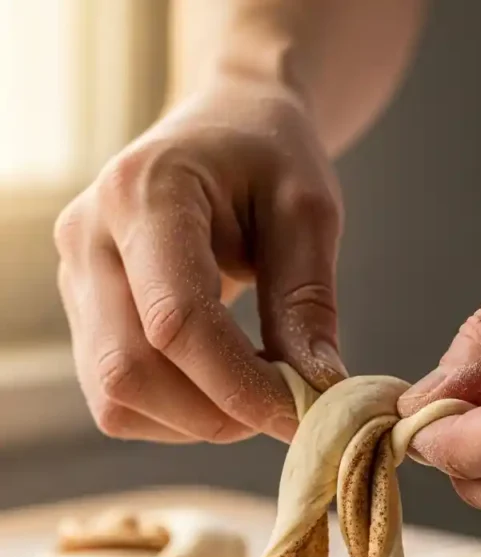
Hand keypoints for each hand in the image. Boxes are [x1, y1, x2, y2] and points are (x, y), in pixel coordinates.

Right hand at [55, 77, 345, 444]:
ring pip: (117, 396)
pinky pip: (117, 399)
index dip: (240, 386)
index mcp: (144, 194)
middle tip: (284, 409)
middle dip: (217, 414)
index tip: (303, 416)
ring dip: (197, 420)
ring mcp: (77, 280)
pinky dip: (177, 415)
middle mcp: (89, 238)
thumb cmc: (269, 157)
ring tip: (257, 389)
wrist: (224, 128)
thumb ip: (307, 301)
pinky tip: (222, 384)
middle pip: (130, 371)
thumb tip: (318, 391)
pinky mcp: (84, 315)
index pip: (176, 320)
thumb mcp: (307, 210)